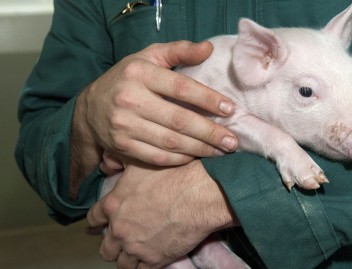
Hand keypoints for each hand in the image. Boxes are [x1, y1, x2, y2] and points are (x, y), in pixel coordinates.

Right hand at [70, 41, 237, 196]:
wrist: (90, 107)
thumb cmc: (128, 78)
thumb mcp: (149, 57)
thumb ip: (179, 51)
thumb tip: (208, 48)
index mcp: (139, 73)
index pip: (181, 88)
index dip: (208, 100)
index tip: (230, 109)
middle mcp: (129, 99)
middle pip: (179, 120)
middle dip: (210, 132)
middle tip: (232, 141)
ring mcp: (124, 125)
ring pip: (170, 142)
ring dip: (200, 149)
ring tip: (221, 151)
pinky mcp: (122, 146)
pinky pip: (157, 157)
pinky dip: (180, 159)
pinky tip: (197, 156)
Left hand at [87, 160, 238, 268]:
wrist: (198, 195)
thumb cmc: (173, 175)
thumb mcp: (139, 164)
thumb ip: (120, 167)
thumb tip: (109, 164)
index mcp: (113, 205)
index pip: (93, 219)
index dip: (96, 222)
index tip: (99, 224)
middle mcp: (120, 229)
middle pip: (105, 248)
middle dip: (112, 244)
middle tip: (122, 239)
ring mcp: (136, 247)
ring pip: (122, 263)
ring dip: (127, 257)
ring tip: (136, 251)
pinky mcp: (154, 259)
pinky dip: (143, 265)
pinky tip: (149, 258)